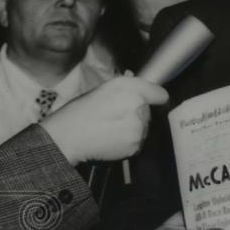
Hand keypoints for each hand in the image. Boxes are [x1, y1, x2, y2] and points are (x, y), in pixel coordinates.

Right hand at [41, 74, 167, 164]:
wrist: (69, 137)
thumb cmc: (81, 111)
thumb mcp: (103, 88)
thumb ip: (127, 86)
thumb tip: (140, 84)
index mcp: (130, 88)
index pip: (160, 94)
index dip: (153, 96)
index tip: (149, 99)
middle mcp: (138, 107)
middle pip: (149, 111)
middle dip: (138, 112)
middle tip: (117, 115)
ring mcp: (139, 128)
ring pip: (145, 127)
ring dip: (134, 127)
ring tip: (112, 128)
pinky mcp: (136, 145)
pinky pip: (139, 141)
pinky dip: (129, 141)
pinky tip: (112, 137)